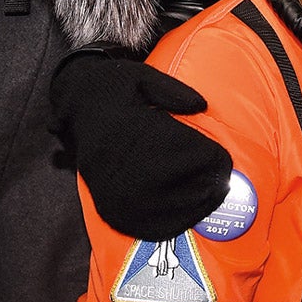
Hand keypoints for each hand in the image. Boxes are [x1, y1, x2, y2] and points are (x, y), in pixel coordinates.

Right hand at [50, 51, 233, 240]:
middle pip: (184, 185)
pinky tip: (188, 214)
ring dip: (198, 205)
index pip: (190, 154)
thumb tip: (202, 107)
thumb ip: (175, 91)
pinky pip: (146, 224)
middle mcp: (125, 164)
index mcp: (137, 130)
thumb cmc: (117, 88)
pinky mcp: (108, 206)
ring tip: (213, 196)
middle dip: (210, 183)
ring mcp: (115, 190)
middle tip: (224, 179)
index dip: (215, 159)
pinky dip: (173, 222)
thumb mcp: (145, 77)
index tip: (224, 159)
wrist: (77, 106)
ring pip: (169, 209)